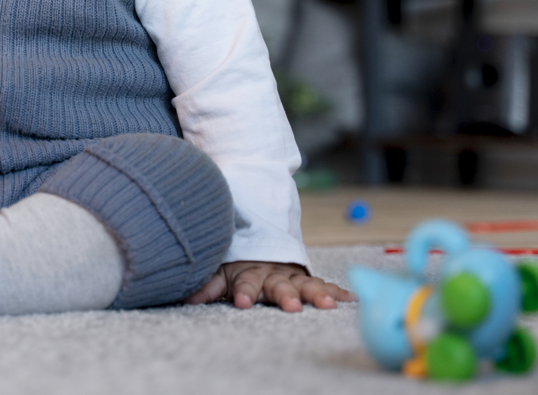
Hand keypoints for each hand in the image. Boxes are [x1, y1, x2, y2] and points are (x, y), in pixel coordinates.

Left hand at [183, 261, 354, 312]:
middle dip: (285, 296)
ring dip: (316, 294)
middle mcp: (272, 274)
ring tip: (328, 305)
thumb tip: (188, 298)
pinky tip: (350, 299)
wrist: (255, 230)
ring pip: (305, 285)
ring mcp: (290, 276)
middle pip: (279, 286)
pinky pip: (322, 284)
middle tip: (292, 306)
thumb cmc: (235, 259)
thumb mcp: (220, 269)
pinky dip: (336, 290)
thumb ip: (208, 284)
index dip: (244, 292)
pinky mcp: (304, 278)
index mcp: (249, 272)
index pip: (246, 283)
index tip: (243, 301)